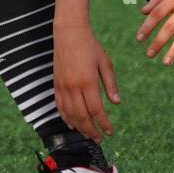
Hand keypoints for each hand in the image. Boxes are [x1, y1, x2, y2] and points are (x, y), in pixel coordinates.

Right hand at [52, 24, 119, 141]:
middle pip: (82, 117)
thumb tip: (116, 103)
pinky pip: (60, 107)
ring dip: (79, 128)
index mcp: (88, 82)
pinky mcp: (56, 85)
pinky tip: (72, 124)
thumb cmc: (91, 47)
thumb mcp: (105, 63)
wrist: (69, 34)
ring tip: (88, 135)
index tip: (110, 131)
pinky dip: (66, 118)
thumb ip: (111, 84)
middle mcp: (73, 87)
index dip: (103, 123)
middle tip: (100, 139)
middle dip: (91, 130)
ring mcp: (63, 87)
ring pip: (70, 115)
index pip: (96, 110)